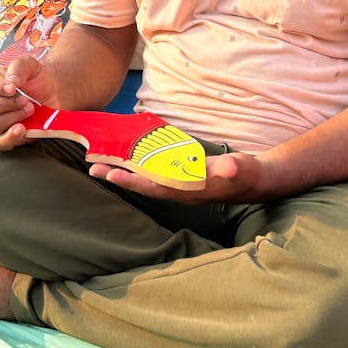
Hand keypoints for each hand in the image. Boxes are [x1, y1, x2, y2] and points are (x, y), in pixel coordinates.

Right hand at [0, 54, 57, 150]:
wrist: (52, 94)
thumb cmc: (35, 79)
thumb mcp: (30, 65)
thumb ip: (19, 66)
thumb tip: (11, 80)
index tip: (13, 88)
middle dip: (6, 104)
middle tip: (26, 100)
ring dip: (13, 117)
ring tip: (30, 109)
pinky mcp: (3, 138)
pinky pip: (0, 143)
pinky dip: (11, 137)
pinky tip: (22, 128)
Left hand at [89, 150, 272, 203]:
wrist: (253, 180)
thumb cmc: (245, 174)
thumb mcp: (241, 169)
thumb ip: (232, 169)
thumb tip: (226, 168)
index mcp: (188, 187)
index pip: (155, 184)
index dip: (133, 180)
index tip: (111, 174)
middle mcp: (179, 188)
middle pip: (143, 183)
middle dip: (119, 176)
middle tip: (94, 168)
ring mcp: (179, 183)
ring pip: (145, 178)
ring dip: (125, 171)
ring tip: (102, 165)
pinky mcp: (181, 176)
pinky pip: (154, 171)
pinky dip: (138, 165)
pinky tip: (128, 159)